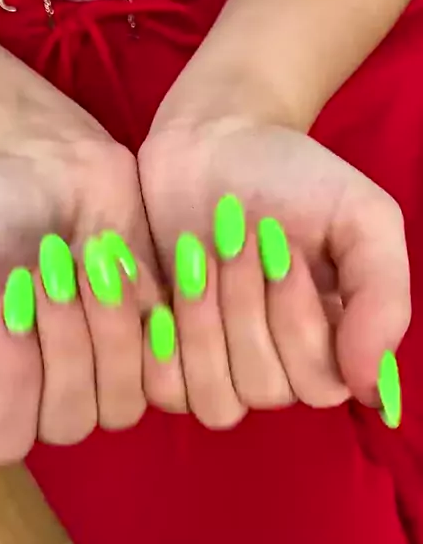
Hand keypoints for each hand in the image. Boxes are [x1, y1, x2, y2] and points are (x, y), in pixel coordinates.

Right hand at [0, 125, 160, 463]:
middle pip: (67, 422)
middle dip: (65, 337)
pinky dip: (155, 328)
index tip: (13, 297)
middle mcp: (41, 395)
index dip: (12, 378)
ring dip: (110, 326)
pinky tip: (131, 271)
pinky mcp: (149, 352)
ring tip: (96, 258)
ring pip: (121, 405)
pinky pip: (167, 379)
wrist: (53, 165)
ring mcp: (100, 378)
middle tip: (55, 263)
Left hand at [139, 116, 410, 426]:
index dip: (296, 317)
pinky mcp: (163, 361)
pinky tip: (163, 285)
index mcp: (330, 343)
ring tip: (197, 254)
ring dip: (203, 320)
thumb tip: (375, 393)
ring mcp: (216, 369)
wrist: (210, 144)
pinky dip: (160, 341)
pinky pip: (162, 392)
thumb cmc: (291, 177)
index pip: (321, 383)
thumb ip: (383, 298)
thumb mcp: (361, 217)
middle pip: (265, 389)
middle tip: (236, 239)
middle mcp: (277, 367)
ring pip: (215, 400)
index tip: (282, 247)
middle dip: (246, 303)